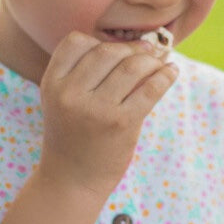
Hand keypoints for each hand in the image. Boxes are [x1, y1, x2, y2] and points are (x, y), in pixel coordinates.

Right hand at [38, 32, 178, 199]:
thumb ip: (84, 75)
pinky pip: (149, 89)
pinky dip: (165, 77)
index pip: (76, 42)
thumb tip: (137, 45)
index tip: (118, 50)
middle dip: (133, 48)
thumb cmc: (72, 137)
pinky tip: (171, 72)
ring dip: (152, 60)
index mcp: (52, 84)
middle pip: (108, 51)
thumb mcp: (63, 102)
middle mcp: (70, 94)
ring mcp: (96, 109)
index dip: (99, 41)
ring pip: (132, 66)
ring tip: (161, 62)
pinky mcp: (120, 123)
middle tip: (149, 51)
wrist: (71, 182)